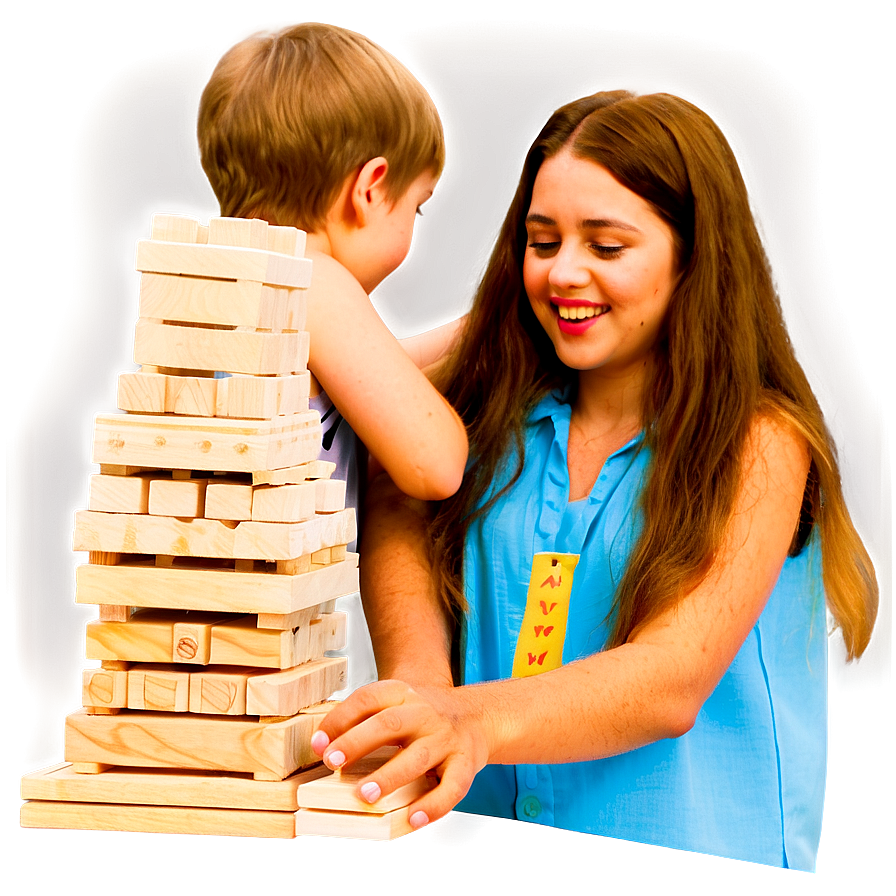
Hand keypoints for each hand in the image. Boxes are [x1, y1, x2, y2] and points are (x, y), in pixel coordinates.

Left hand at [310, 680, 489, 828]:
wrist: (477, 716)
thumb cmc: (423, 716)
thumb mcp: (396, 705)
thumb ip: (362, 719)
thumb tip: (321, 743)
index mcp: (403, 694)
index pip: (367, 699)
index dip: (340, 720)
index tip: (318, 744)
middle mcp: (425, 713)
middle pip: (389, 723)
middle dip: (358, 742)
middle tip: (333, 763)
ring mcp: (446, 739)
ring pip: (417, 757)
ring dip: (390, 776)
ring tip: (365, 794)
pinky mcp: (465, 763)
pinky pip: (451, 787)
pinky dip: (432, 805)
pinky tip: (412, 819)